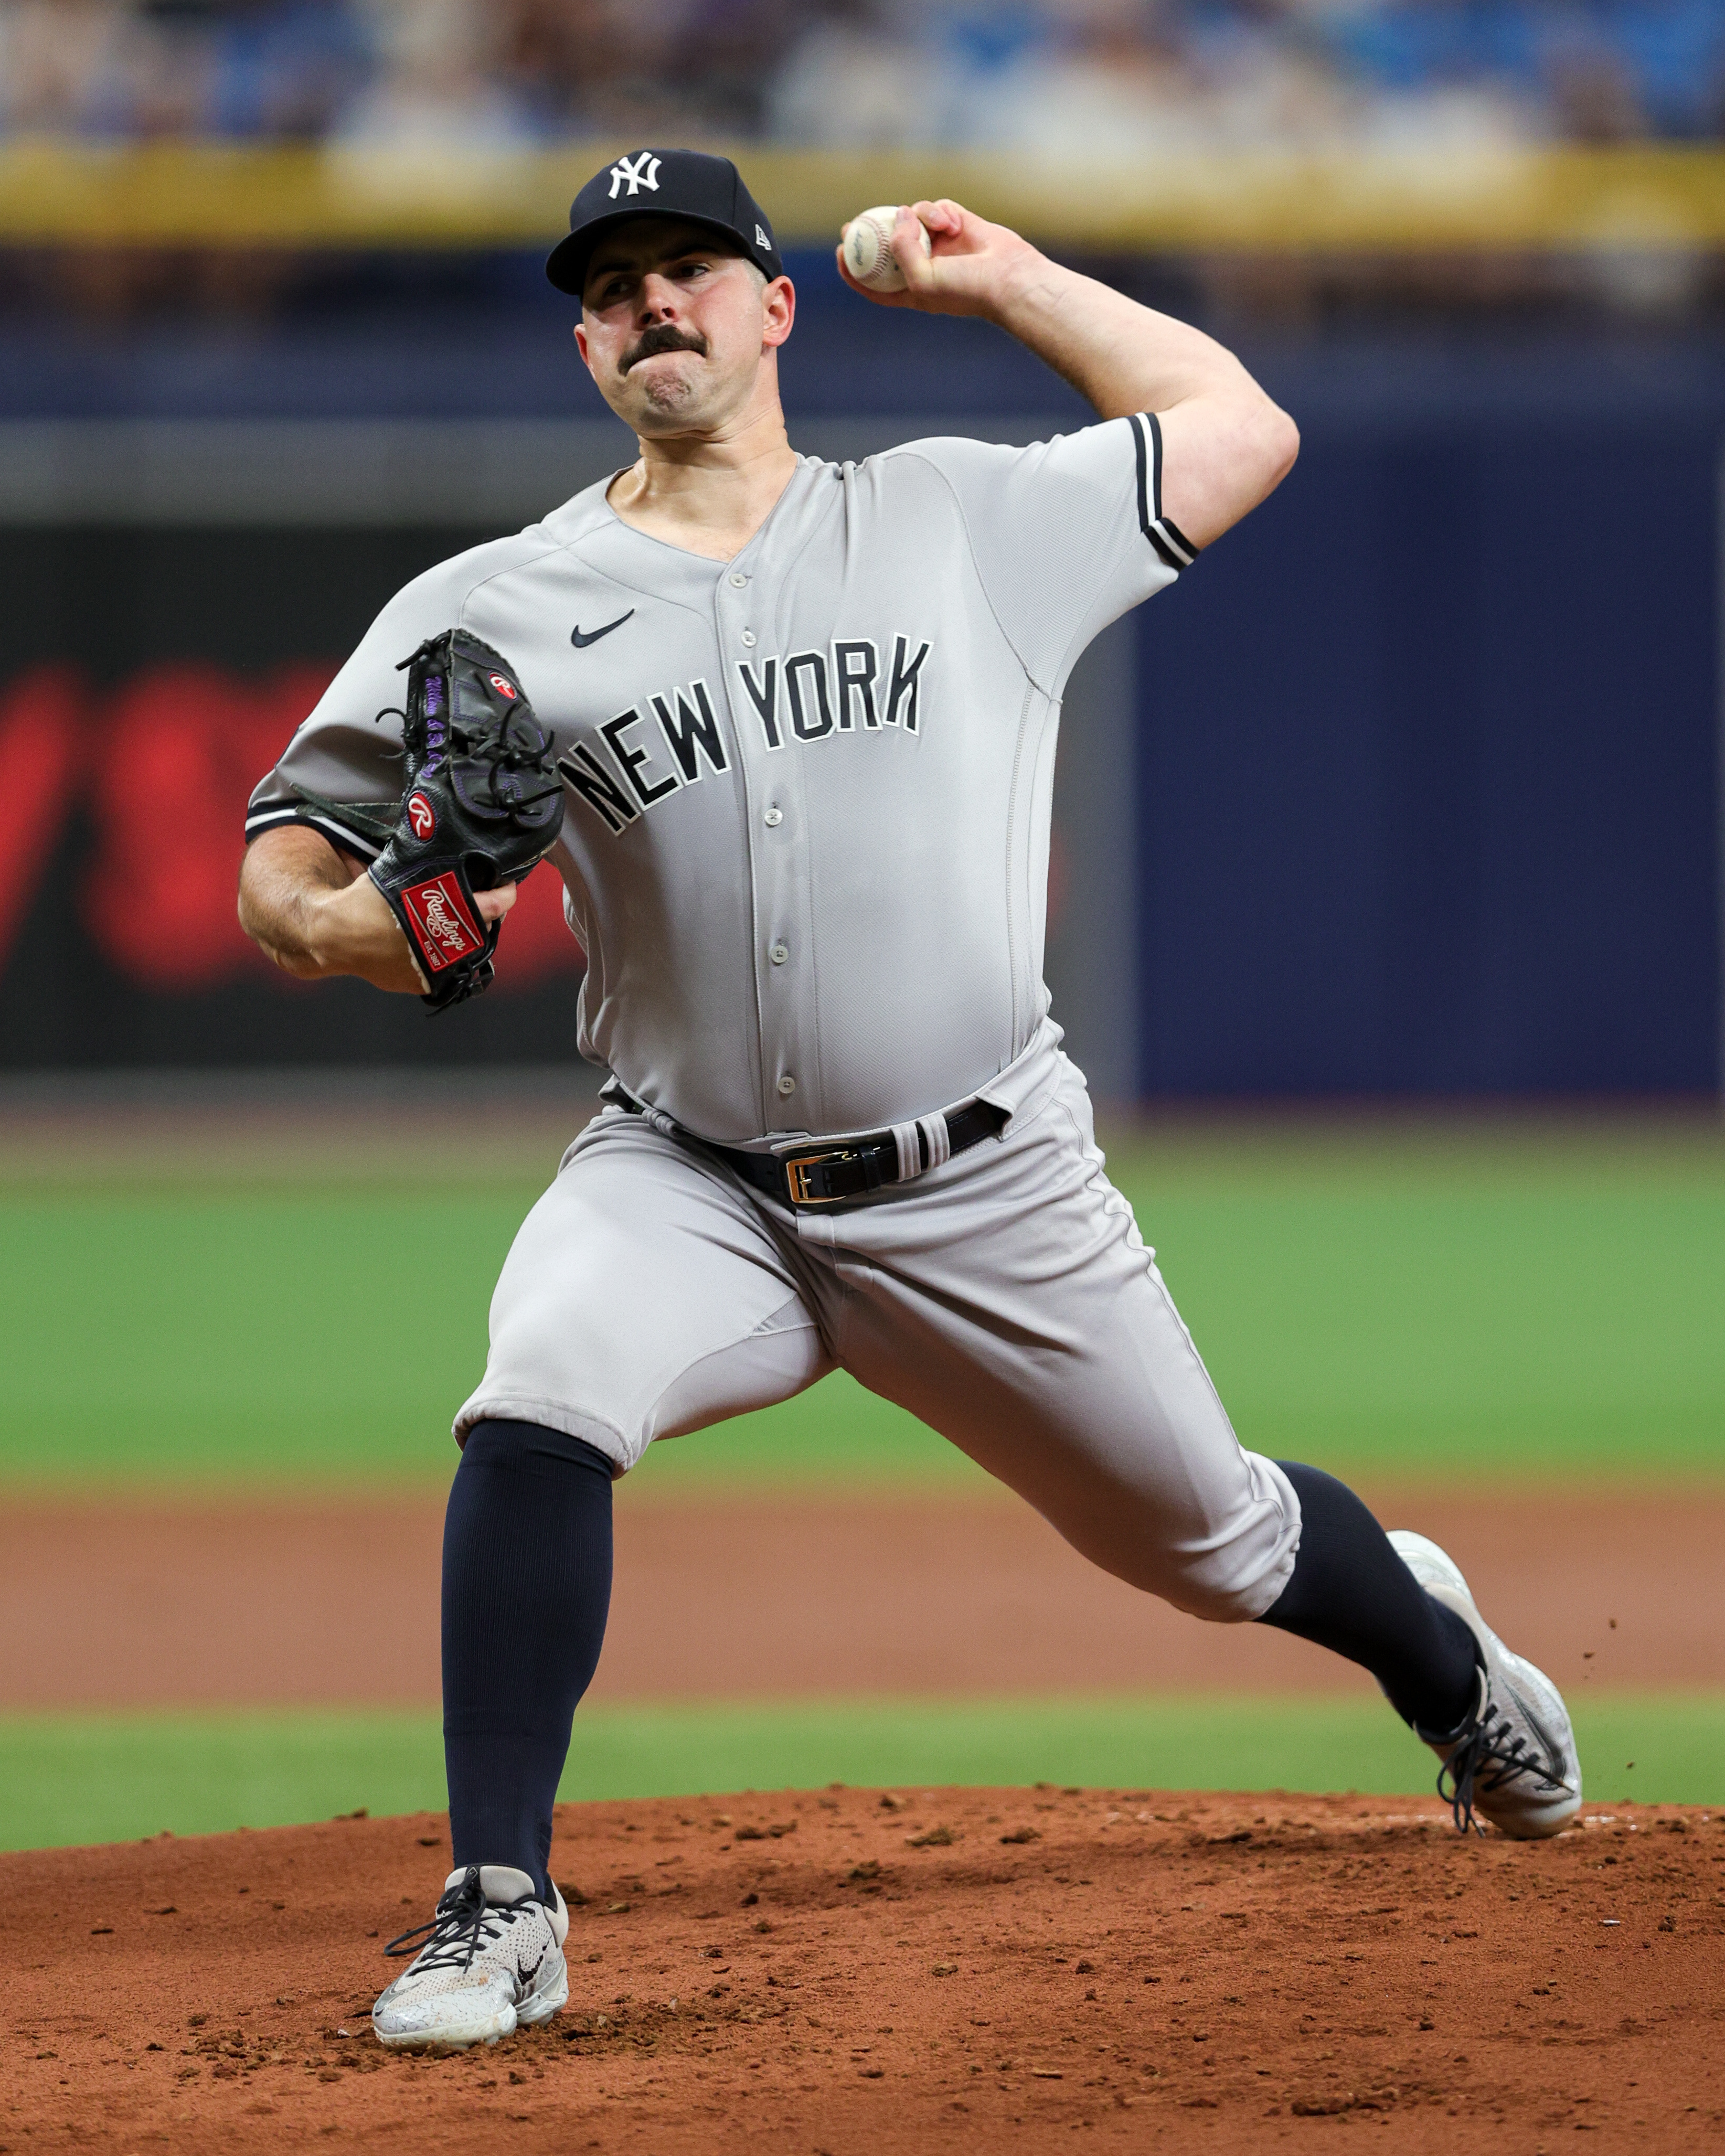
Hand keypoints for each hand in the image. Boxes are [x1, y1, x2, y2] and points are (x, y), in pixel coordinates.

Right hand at [299, 873, 517, 994]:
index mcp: (441, 919)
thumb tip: (443, 848)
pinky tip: (439, 940)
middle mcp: (442, 950)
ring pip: (465, 952)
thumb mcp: (397, 877)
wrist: (331, 937)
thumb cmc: (361, 902)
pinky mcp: (420, 984)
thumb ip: (426, 870)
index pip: (491, 907)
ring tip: (463, 919)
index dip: (504, 896)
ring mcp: (432, 971)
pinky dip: (445, 954)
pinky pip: (444, 968)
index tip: (509, 888)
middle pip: (480, 931)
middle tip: (487, 901)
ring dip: (467, 935)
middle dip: (486, 916)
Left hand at [834, 199, 1039, 321]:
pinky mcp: (956, 224)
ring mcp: (939, 244)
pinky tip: (952, 223)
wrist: (1008, 279)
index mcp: (911, 289)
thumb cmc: (965, 289)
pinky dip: (939, 211)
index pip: (875, 282)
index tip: (840, 253)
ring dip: (920, 216)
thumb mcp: (922, 279)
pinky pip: (935, 208)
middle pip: (887, 245)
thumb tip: (897, 215)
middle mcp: (923, 265)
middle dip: (871, 233)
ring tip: (939, 226)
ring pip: (911, 219)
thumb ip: (901, 250)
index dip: (854, 269)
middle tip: (854, 223)